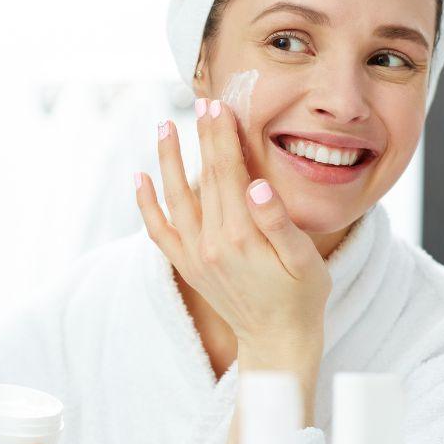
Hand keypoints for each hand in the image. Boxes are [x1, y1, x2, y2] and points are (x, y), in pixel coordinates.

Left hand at [135, 98, 331, 359]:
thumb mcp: (303, 260)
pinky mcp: (186, 266)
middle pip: (204, 177)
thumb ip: (278, 221)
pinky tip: (140, 178)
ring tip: (164, 127)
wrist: (277, 341)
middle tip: (201, 102)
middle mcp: (210, 243)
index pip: (228, 172)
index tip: (219, 106)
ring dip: (167, 160)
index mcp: (241, 235)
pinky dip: (146, 204)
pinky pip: (158, 230)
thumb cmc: (301, 297)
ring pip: (174, 197)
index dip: (223, 137)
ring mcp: (194, 255)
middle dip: (202, 137)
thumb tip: (255, 186)